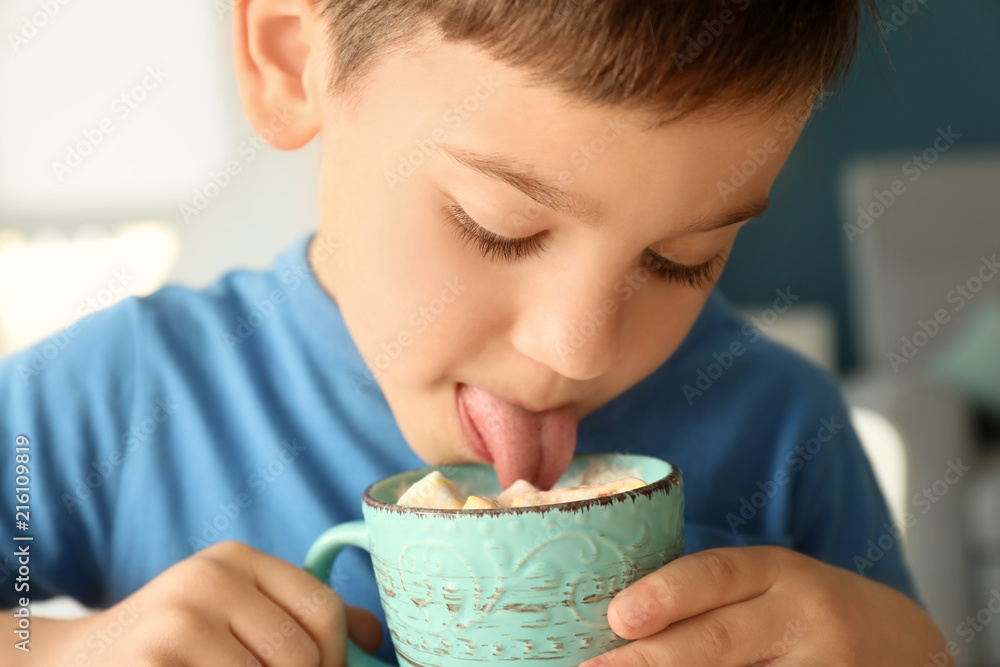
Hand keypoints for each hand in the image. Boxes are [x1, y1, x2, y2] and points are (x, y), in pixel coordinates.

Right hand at [10, 540, 380, 665]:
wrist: (78, 662)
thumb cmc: (176, 643)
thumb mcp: (236, 610)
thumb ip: (300, 616)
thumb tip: (374, 638)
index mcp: (238, 560)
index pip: (323, 609)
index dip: (337, 658)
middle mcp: (210, 578)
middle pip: (301, 654)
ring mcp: (178, 619)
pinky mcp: (154, 658)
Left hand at [580, 546, 948, 665]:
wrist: (908, 646)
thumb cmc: (810, 612)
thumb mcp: (771, 585)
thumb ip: (711, 597)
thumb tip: (616, 621)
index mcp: (780, 571)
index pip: (717, 574)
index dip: (664, 595)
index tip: (617, 616)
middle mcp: (805, 616)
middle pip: (718, 641)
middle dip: (650, 661)